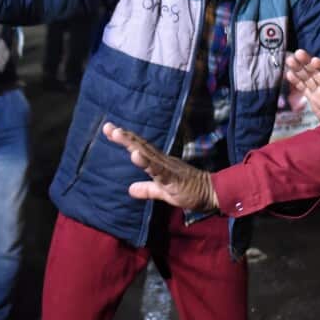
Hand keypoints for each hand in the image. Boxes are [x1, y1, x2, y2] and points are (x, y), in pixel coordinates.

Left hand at [102, 123, 217, 210]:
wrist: (212, 193)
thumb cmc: (189, 191)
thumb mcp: (163, 193)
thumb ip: (147, 189)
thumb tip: (130, 189)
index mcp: (159, 163)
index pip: (140, 148)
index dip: (126, 139)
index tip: (110, 129)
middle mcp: (162, 161)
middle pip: (141, 146)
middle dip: (124, 137)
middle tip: (107, 127)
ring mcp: (167, 168)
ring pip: (147, 154)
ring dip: (132, 144)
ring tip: (118, 134)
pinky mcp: (173, 177)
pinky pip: (158, 169)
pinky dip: (146, 162)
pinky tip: (136, 155)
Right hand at [284, 49, 319, 122]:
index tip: (315, 60)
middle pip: (318, 72)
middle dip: (308, 62)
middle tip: (298, 53)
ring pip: (309, 78)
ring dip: (299, 68)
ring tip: (290, 59)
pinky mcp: (314, 99)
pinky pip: (304, 88)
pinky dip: (297, 81)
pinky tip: (289, 73)